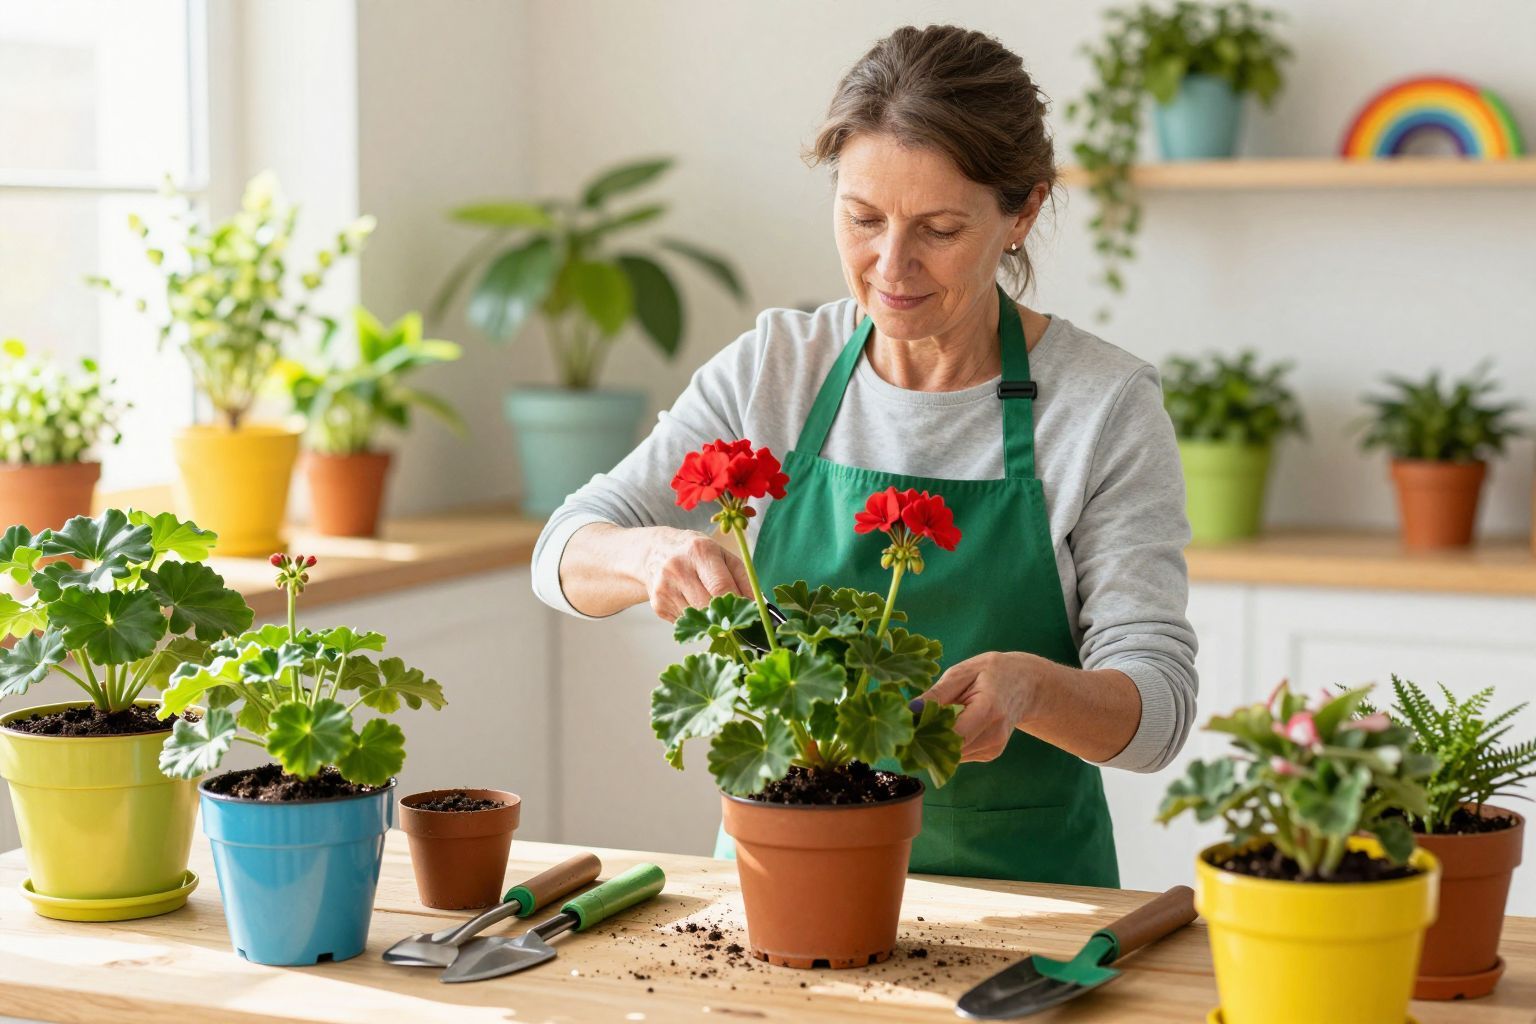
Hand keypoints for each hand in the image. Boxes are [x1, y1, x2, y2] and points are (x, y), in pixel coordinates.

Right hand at [639, 527, 751, 621]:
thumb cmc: (695, 553)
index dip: (737, 605)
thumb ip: (743, 579)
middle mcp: (678, 569)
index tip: (747, 613)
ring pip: (698, 619)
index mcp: (700, 552)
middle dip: (725, 615)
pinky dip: (696, 620)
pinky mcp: (658, 605)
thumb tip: (758, 607)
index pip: (722, 588)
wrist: (655, 551)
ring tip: (712, 608)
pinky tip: (693, 605)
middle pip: (709, 607)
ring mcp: (665, 589)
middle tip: (734, 617)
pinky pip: (686, 623)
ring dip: (711, 619)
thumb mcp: (723, 555)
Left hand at [919, 652, 1041, 762]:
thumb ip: (937, 694)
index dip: (925, 735)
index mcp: (989, 709)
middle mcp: (994, 734)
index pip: (952, 734)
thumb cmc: (991, 673)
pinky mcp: (990, 754)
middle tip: (909, 725)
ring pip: (953, 756)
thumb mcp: (962, 672)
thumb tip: (910, 711)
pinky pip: (960, 754)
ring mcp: (994, 748)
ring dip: (936, 743)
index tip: (905, 728)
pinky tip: (948, 726)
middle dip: (926, 740)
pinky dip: (949, 743)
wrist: (1026, 685)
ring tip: (929, 721)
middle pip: (950, 749)